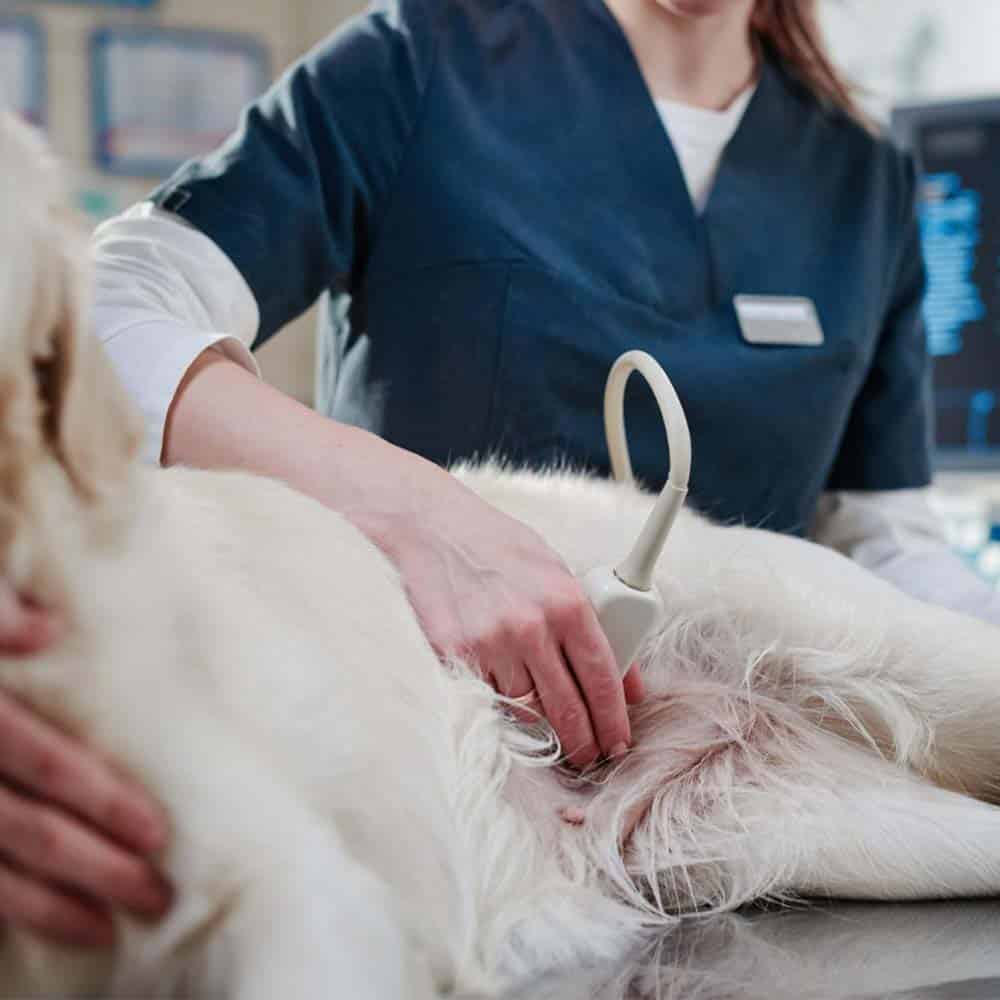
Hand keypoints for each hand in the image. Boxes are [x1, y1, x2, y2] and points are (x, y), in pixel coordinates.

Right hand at [0, 584, 170, 947]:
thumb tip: (46, 631)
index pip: (37, 760)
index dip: (96, 797)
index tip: (156, 832)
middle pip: (21, 827)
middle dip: (91, 865)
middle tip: (155, 894)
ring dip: (47, 905)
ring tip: (107, 927)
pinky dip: (8, 911)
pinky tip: (53, 924)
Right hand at [163, 356, 645, 766]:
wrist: (427, 527)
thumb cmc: (496, 547)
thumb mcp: (555, 569)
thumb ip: (594, 621)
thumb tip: (626, 678)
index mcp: (566, 600)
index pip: (601, 676)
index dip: (613, 719)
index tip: (618, 740)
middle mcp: (529, 625)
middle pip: (567, 707)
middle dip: (584, 742)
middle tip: (591, 756)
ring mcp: (487, 643)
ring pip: (525, 712)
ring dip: (543, 731)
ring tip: (555, 739)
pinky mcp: (450, 655)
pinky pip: (484, 700)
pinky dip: (498, 710)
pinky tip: (509, 710)